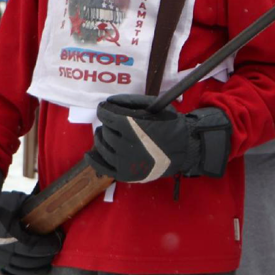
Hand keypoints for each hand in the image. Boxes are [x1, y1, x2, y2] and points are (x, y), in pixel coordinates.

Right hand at [0, 160, 61, 274]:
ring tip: (48, 265)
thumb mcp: (17, 199)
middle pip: (27, 261)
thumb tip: (52, 209)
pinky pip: (5, 274)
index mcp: (6, 234)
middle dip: (44, 258)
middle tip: (56, 252)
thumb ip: (33, 206)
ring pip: (18, 269)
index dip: (46, 247)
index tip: (58, 243)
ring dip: (35, 270)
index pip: (31, 247)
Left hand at [88, 94, 231, 182]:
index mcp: (131, 125)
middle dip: (108, 125)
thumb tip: (108, 102)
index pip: (105, 115)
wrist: (184, 149)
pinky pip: (102, 166)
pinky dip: (94, 159)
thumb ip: (130, 101)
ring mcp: (124, 161)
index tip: (105, 109)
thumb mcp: (154, 106)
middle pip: (105, 130)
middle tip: (114, 123)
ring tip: (107, 135)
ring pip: (102, 146)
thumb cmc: (170, 125)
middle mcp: (125, 144)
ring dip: (101, 138)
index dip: (104, 110)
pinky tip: (90, 154)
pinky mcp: (125, 174)